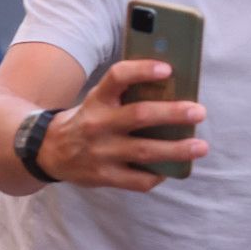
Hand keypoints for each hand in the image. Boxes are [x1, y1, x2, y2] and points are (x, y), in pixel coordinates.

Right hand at [37, 59, 207, 190]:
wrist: (49, 151)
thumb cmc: (88, 119)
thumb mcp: (98, 99)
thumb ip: (126, 94)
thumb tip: (173, 87)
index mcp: (98, 99)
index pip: (118, 77)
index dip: (143, 70)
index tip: (168, 69)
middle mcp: (99, 124)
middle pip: (140, 115)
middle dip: (173, 114)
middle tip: (199, 112)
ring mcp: (102, 153)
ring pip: (145, 151)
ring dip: (177, 150)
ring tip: (200, 147)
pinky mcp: (105, 176)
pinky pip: (139, 180)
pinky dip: (159, 174)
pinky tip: (172, 169)